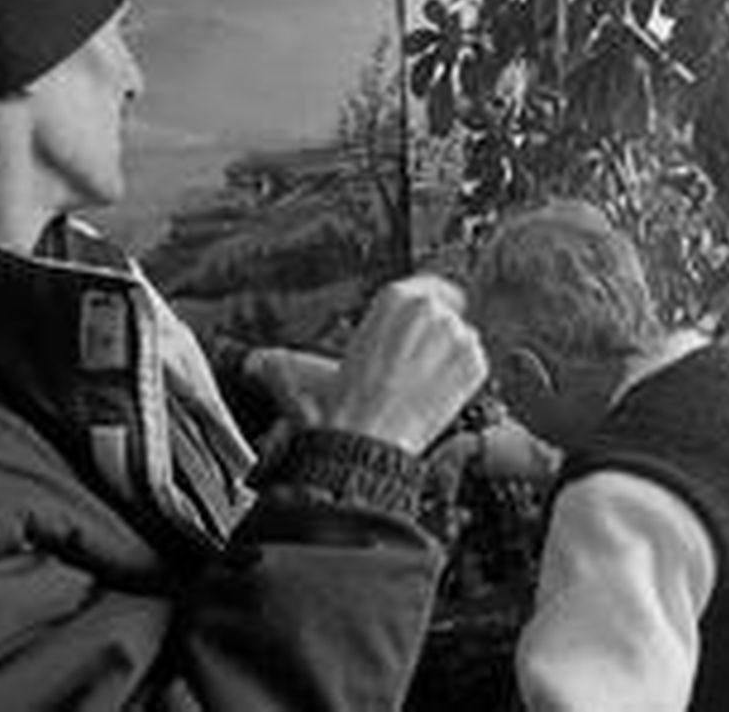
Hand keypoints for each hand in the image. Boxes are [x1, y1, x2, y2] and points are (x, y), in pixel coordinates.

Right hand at [246, 275, 487, 455]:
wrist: (365, 440)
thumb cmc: (338, 406)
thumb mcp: (304, 369)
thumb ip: (281, 358)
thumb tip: (255, 363)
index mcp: (396, 298)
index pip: (427, 288)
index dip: (423, 311)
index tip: (418, 331)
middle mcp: (432, 310)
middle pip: (445, 315)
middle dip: (431, 340)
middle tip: (410, 368)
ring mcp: (458, 336)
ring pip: (460, 340)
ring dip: (445, 359)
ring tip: (418, 386)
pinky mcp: (474, 365)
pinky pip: (474, 366)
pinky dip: (460, 380)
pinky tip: (435, 396)